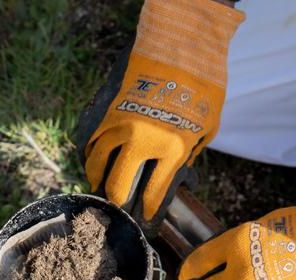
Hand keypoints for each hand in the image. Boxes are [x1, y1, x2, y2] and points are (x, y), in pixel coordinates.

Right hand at [76, 0, 243, 230]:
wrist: (181, 47)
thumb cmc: (201, 88)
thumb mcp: (206, 127)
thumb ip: (189, 154)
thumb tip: (177, 174)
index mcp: (171, 149)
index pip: (153, 192)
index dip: (148, 210)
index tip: (145, 217)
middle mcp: (141, 142)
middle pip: (118, 185)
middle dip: (117, 202)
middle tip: (117, 208)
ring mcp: (120, 125)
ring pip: (97, 162)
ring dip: (96, 178)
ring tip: (99, 186)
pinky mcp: (108, 110)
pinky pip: (90, 139)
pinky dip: (89, 153)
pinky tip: (93, 160)